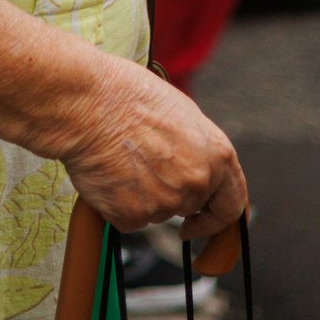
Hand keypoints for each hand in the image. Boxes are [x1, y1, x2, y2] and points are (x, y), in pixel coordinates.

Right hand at [55, 59, 246, 236]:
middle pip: (188, 206)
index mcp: (217, 155)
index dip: (218, 219)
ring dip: (141, 196)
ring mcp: (166, 203)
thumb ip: (197, 149)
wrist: (88, 103)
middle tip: (145, 175)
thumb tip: (195, 165)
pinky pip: (127, 219)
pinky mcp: (133, 216)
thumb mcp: (182, 113)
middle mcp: (197, 183)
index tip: (202, 223)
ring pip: (155, 212)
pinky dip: (116, 204)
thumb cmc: (128, 96)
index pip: (232, 204)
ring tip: (121, 159)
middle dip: (170, 196)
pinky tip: (107, 174)